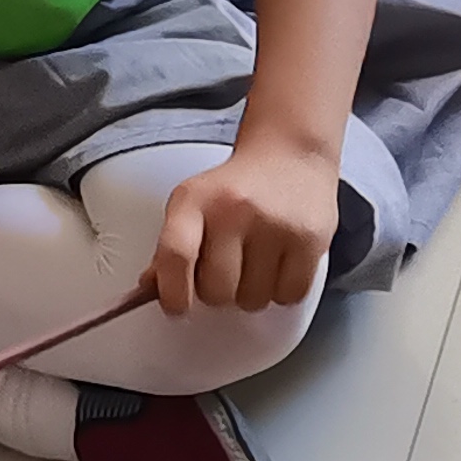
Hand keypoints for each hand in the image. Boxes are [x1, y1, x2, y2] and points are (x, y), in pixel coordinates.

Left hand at [150, 135, 340, 312]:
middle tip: (226, 269)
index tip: (176, 307)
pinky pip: (288, 295)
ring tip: (255, 261)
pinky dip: (282, 291)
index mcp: (194, 201)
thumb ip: (170, 248)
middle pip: (217, 290)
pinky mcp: (310, 240)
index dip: (173, 292)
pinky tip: (278, 264)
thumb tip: (150, 289)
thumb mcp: (191, 203)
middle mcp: (234, 210)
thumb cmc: (236, 185)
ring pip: (253, 300)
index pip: (175, 255)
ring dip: (251, 293)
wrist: (290, 153)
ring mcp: (275, 225)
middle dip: (218, 292)